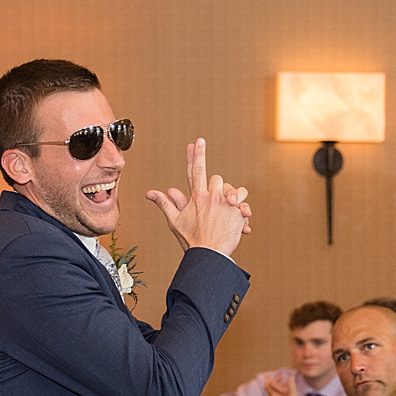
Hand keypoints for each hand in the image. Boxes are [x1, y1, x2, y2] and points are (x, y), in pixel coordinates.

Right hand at [144, 139, 251, 257]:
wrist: (209, 255)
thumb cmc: (191, 240)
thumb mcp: (175, 221)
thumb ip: (165, 204)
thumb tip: (150, 193)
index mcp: (196, 197)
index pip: (196, 170)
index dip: (197, 154)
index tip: (199, 140)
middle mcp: (212, 197)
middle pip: (217, 179)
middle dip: (216, 188)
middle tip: (215, 202)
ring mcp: (226, 204)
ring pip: (234, 188)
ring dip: (233, 195)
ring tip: (229, 208)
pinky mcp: (237, 212)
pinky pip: (244, 202)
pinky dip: (243, 209)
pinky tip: (239, 218)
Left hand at [265, 375, 294, 395]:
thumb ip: (291, 386)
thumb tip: (291, 376)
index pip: (267, 386)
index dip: (268, 379)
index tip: (269, 374)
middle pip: (271, 389)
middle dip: (276, 382)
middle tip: (281, 377)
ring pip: (276, 393)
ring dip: (280, 387)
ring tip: (287, 383)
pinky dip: (282, 392)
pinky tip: (288, 392)